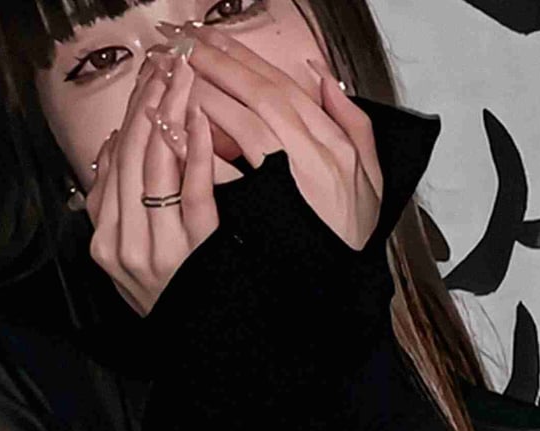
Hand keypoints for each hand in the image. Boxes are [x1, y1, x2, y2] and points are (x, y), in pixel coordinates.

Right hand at [84, 50, 219, 317]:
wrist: (205, 354)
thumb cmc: (177, 302)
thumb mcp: (132, 261)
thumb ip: (117, 208)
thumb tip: (112, 149)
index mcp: (104, 242)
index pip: (111, 168)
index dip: (128, 119)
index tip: (145, 82)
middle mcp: (121, 245)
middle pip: (130, 161)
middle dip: (147, 106)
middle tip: (166, 67)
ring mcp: (156, 251)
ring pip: (154, 171)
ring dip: (169, 118)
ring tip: (182, 81)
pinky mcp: (192, 254)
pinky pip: (191, 195)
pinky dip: (195, 155)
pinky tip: (200, 124)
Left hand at [158, 21, 383, 252]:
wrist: (342, 285)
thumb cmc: (349, 231)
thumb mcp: (368, 169)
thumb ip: (349, 118)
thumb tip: (322, 75)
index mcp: (332, 140)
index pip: (281, 85)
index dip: (242, 57)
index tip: (210, 37)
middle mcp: (313, 154)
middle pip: (259, 94)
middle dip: (216, 63)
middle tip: (180, 44)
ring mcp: (288, 183)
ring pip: (242, 124)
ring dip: (205, 95)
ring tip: (171, 75)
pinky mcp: (265, 213)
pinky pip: (222, 175)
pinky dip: (197, 150)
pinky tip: (174, 130)